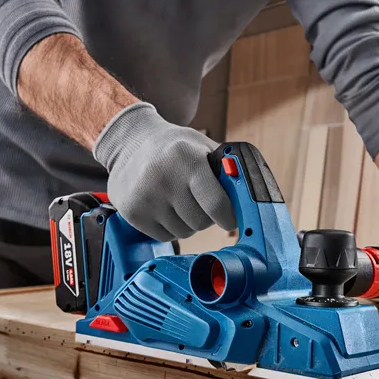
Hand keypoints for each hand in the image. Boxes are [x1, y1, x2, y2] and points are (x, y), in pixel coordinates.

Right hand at [93, 103, 235, 240]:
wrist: (129, 143)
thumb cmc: (175, 148)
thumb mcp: (202, 146)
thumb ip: (226, 171)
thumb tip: (249, 201)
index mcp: (187, 158)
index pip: (217, 204)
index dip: (229, 217)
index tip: (231, 218)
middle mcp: (164, 178)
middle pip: (201, 222)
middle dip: (206, 216)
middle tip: (199, 200)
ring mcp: (145, 197)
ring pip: (184, 232)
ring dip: (187, 222)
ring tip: (178, 199)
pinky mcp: (133, 213)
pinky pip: (166, 236)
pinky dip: (170, 227)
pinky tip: (163, 206)